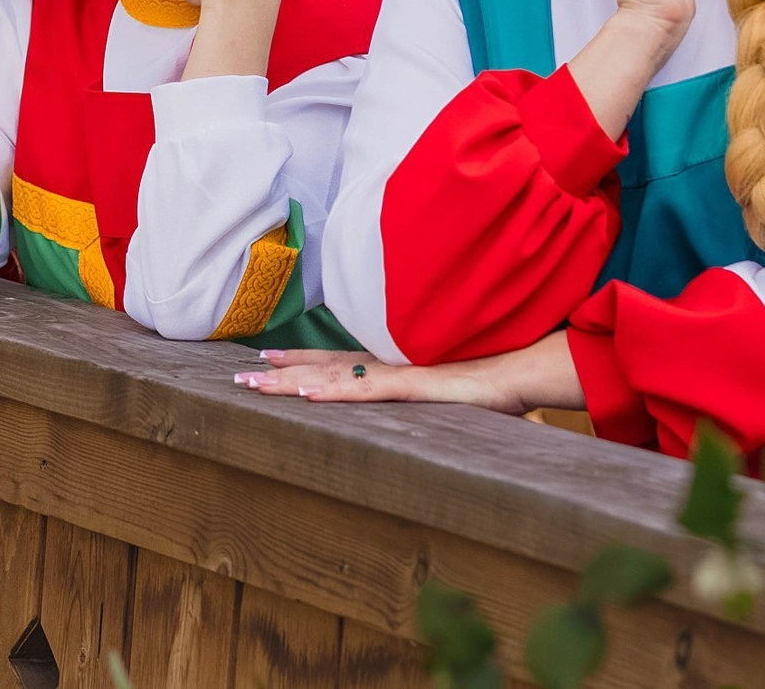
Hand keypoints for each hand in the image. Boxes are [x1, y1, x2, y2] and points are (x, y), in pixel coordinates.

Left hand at [233, 332, 580, 414]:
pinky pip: (366, 391)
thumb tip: (431, 405)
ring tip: (253, 386)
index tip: (268, 360)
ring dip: (291, 383)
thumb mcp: (454, 396)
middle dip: (282, 372)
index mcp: (396, 364)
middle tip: (239, 375)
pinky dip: (335, 393)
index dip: (302, 361)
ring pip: (333, 378)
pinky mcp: (414, 387)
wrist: (526, 366)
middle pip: (325, 367)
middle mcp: (389, 364)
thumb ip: (434, 401)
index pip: (339, 361)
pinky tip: (307, 396)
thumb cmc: (498, 383)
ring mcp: (398, 373)